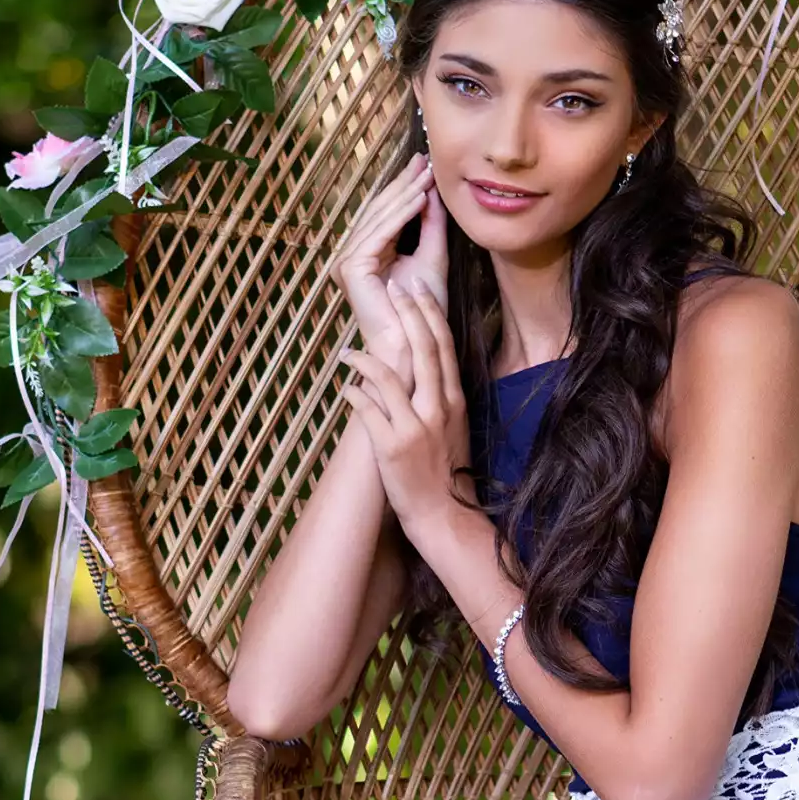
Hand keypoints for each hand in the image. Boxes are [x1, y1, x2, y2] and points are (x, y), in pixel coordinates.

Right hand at [330, 151, 447, 391]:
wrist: (415, 343)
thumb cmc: (423, 310)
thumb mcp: (432, 257)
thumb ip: (430, 226)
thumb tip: (430, 192)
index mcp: (366, 255)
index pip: (386, 214)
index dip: (405, 188)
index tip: (425, 165)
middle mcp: (352, 256)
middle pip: (379, 212)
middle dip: (404, 184)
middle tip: (425, 160)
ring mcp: (348, 263)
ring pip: (379, 219)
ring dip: (404, 194)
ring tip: (426, 175)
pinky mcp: (352, 269)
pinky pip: (380, 234)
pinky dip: (400, 215)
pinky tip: (419, 197)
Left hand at [338, 276, 471, 533]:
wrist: (444, 514)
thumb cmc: (446, 470)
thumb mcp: (454, 425)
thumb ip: (441, 394)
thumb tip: (423, 363)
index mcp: (454, 399)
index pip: (443, 345)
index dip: (429, 312)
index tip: (416, 287)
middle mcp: (438, 408)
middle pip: (423, 349)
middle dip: (406, 314)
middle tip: (392, 286)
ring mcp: (415, 427)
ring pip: (389, 377)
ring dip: (364, 358)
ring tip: (347, 351)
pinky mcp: (392, 447)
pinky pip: (367, 410)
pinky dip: (354, 394)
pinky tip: (344, 388)